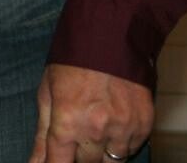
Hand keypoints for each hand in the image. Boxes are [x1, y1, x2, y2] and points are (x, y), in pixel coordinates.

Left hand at [27, 63, 152, 162]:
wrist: (112, 36)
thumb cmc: (72, 62)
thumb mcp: (48, 92)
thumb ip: (42, 133)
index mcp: (68, 121)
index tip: (58, 162)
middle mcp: (96, 130)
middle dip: (79, 155)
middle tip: (77, 135)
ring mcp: (123, 128)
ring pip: (112, 161)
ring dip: (102, 151)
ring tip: (96, 127)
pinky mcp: (144, 124)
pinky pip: (132, 148)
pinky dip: (122, 142)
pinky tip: (114, 122)